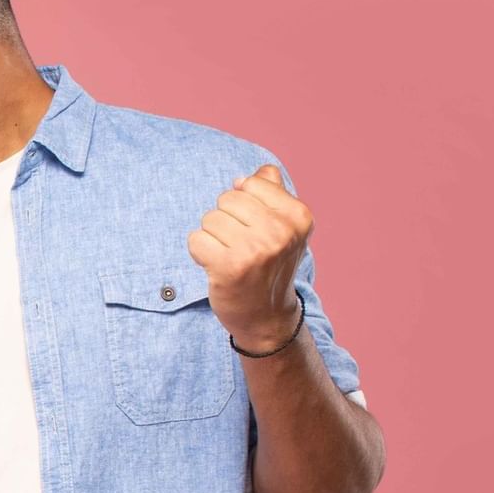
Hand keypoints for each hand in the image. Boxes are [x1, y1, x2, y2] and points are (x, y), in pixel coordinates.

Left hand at [188, 164, 311, 351]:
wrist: (266, 316)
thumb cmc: (270, 265)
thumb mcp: (284, 228)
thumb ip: (271, 193)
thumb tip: (246, 176)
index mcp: (298, 216)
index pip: (250, 183)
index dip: (243, 205)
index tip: (254, 228)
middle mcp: (281, 231)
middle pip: (227, 198)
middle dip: (226, 220)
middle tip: (239, 246)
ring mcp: (256, 250)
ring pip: (209, 218)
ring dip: (212, 238)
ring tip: (229, 257)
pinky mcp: (230, 267)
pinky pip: (195, 239)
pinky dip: (200, 253)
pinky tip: (216, 267)